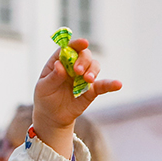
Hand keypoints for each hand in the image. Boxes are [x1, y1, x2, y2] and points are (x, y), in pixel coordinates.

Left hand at [32, 39, 121, 155]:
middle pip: (84, 55)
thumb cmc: (45, 97)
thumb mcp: (43, 87)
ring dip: (92, 70)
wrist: (52, 116)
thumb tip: (59, 65)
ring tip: (87, 79)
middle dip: (83, 60)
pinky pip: (103, 85)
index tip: (83, 43)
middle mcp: (74, 66)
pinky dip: (111, 84)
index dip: (76, 44)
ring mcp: (84, 77)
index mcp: (60, 61)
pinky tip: (118, 84)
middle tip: (77, 71)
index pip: (69, 48)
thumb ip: (52, 77)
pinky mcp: (92, 90)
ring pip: (94, 66)